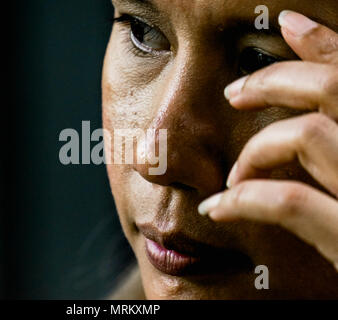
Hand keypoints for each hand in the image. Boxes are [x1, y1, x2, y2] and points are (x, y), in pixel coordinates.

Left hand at [198, 10, 337, 270]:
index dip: (326, 42)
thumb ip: (337, 139)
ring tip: (234, 174)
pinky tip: (219, 207)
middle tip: (236, 90)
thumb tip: (313, 118)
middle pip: (334, 90)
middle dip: (274, 81)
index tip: (287, 24)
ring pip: (307, 137)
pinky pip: (289, 202)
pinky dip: (245, 200)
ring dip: (257, 149)